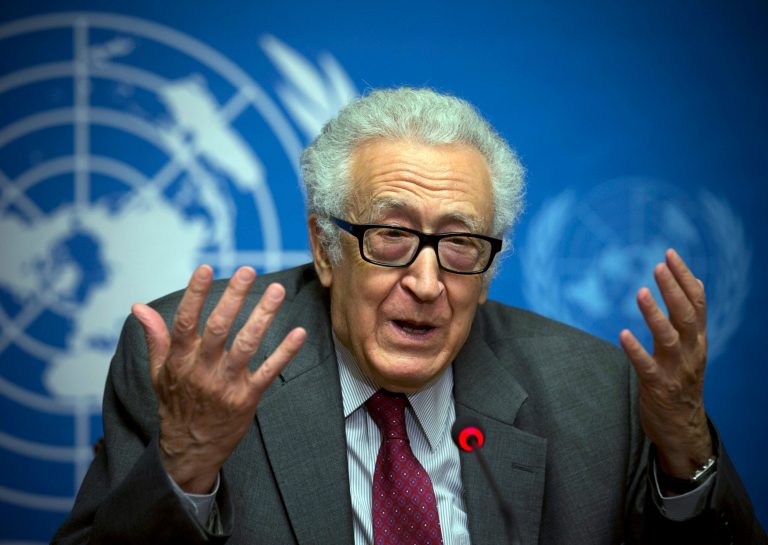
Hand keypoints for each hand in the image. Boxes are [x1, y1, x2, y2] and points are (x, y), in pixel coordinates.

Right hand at [131, 265, 306, 492]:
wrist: (189, 450)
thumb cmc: (175, 404)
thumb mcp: (158, 372)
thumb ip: (155, 337)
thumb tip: (138, 306)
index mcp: (180, 361)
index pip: (185, 322)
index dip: (194, 294)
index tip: (205, 268)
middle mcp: (202, 370)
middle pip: (218, 328)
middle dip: (233, 297)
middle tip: (247, 270)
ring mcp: (226, 384)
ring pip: (246, 346)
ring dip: (262, 317)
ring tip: (276, 290)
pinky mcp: (247, 398)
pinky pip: (268, 371)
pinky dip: (284, 352)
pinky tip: (298, 333)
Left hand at [619, 249, 712, 479]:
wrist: (683, 428)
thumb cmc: (682, 380)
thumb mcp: (692, 346)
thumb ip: (691, 316)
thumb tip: (694, 279)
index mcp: (698, 339)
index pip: (697, 302)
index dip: (684, 277)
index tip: (669, 253)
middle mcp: (691, 351)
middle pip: (686, 315)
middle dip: (672, 288)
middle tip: (658, 265)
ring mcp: (676, 370)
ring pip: (669, 337)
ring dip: (654, 314)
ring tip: (640, 292)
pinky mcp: (659, 387)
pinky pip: (647, 366)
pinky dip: (635, 350)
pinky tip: (623, 334)